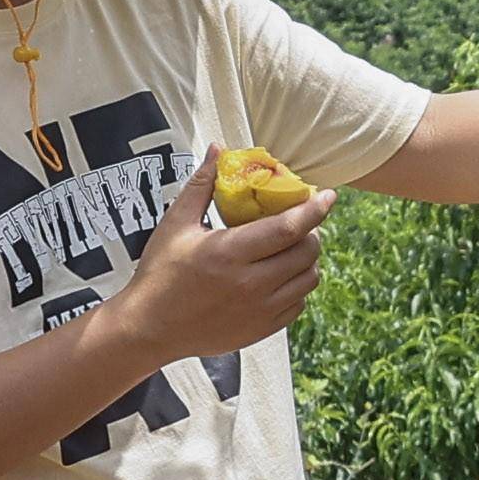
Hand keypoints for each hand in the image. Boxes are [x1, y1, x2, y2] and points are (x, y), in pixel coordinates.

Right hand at [105, 154, 331, 370]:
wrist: (150, 328)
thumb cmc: (160, 273)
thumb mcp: (176, 224)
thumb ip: (202, 185)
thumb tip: (219, 150)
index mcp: (230, 253)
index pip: (288, 228)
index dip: (314, 209)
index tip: (328, 195)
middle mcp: (251, 284)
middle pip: (306, 253)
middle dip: (311, 232)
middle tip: (300, 222)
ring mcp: (260, 310)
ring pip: (308, 279)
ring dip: (308, 260)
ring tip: (291, 248)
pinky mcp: (263, 329)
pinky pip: (298, 303)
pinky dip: (297, 286)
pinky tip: (281, 275)